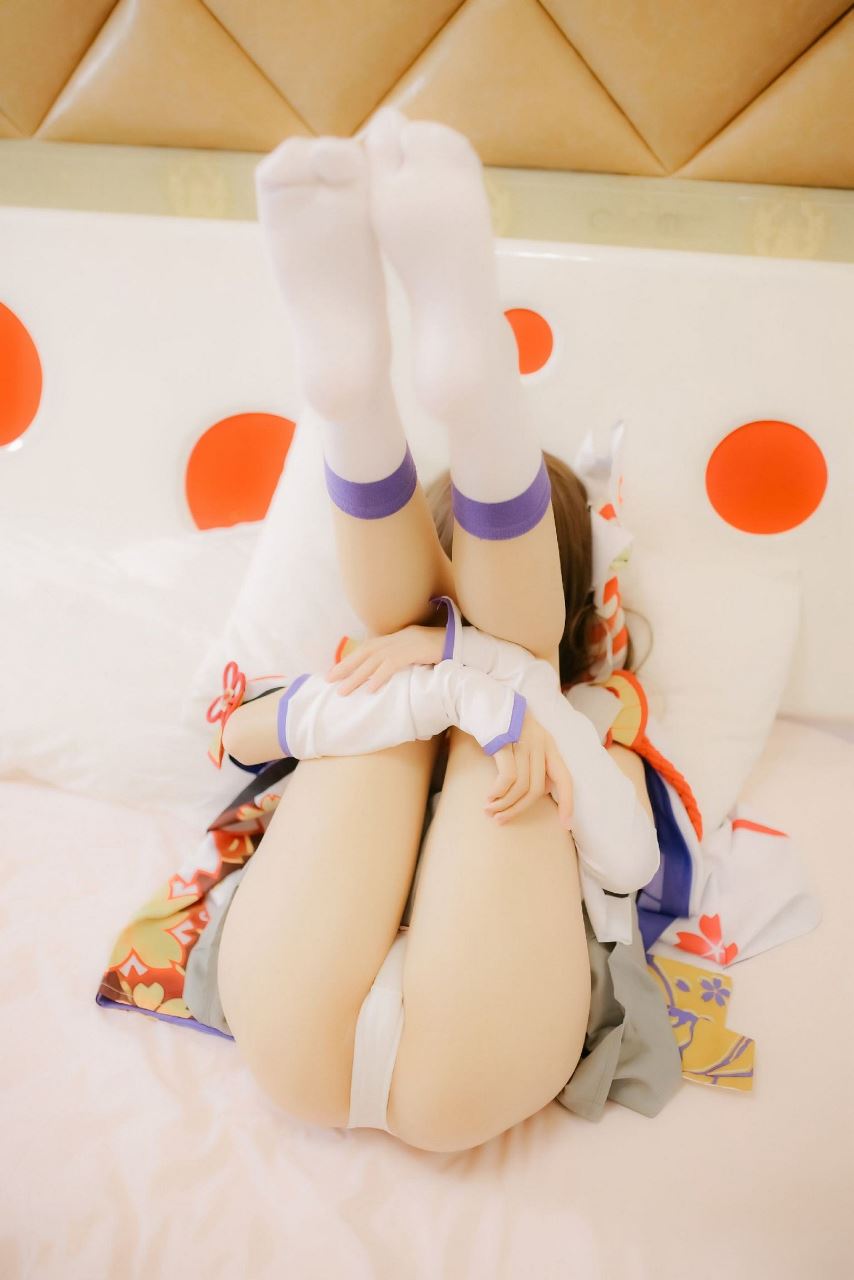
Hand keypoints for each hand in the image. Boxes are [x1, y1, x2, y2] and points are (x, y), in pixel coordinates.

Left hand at [325, 624, 445, 694]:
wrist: (461, 642)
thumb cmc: (441, 650)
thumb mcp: (417, 653)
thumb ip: (402, 659)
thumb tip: (387, 674)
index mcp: (396, 638)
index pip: (367, 649)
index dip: (350, 659)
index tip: (334, 672)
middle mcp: (397, 639)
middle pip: (365, 653)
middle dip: (345, 667)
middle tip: (328, 680)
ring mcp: (405, 644)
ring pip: (374, 661)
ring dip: (357, 677)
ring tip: (343, 691)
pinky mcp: (415, 651)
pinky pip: (393, 665)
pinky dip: (380, 677)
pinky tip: (370, 689)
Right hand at [483, 708, 573, 826]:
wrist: (482, 697)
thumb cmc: (502, 724)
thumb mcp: (524, 741)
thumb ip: (534, 762)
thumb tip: (540, 790)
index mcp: (548, 745)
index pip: (565, 778)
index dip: (567, 802)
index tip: (565, 824)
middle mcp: (540, 744)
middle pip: (537, 789)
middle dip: (518, 809)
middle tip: (501, 820)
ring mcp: (523, 742)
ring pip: (521, 786)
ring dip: (505, 804)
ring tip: (491, 811)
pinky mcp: (506, 742)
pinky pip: (507, 778)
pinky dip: (498, 792)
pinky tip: (489, 796)